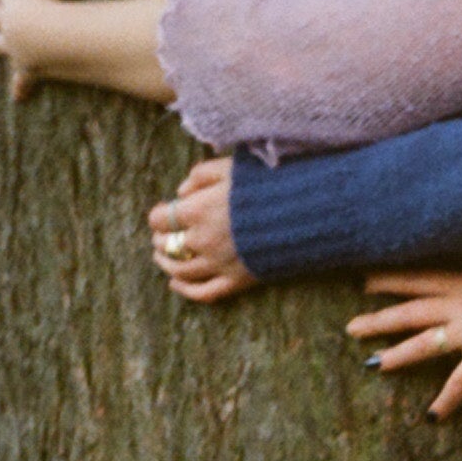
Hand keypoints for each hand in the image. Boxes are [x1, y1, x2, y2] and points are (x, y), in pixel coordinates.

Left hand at [150, 157, 252, 299]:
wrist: (303, 214)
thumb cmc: (266, 186)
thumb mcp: (231, 168)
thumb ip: (200, 175)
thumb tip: (179, 192)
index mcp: (197, 210)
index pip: (159, 218)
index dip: (158, 215)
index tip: (164, 211)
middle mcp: (202, 240)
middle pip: (166, 244)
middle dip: (161, 238)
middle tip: (162, 234)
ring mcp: (218, 263)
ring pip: (180, 270)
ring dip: (166, 263)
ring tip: (163, 258)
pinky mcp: (236, 280)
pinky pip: (204, 292)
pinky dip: (185, 290)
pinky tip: (175, 284)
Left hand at [346, 273, 461, 419]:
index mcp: (461, 281)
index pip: (416, 279)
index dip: (390, 281)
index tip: (364, 283)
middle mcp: (457, 306)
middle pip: (409, 312)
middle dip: (379, 320)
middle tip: (351, 328)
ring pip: (423, 344)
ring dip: (397, 355)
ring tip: (373, 365)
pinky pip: (459, 381)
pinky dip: (446, 400)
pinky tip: (432, 416)